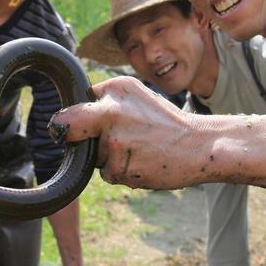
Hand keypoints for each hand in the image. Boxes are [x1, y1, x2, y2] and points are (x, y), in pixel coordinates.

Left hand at [50, 76, 206, 189]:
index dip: (65, 124)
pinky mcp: (119, 170)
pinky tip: (142, 162)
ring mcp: (113, 144)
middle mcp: (110, 114)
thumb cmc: (165, 120)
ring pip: (94, 157)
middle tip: (108, 140)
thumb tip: (73, 111)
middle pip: (73, 134)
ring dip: (107, 157)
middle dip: (81, 140)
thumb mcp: (135, 93)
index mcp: (113, 91)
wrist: (199, 146)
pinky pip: (109, 174)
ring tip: (138, 148)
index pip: (69, 111)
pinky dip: (122, 171)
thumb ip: (104, 97)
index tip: (67, 129)